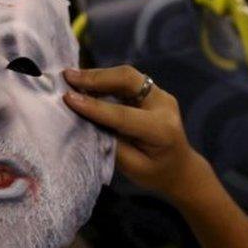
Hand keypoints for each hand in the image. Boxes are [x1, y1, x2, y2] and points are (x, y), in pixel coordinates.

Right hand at [63, 66, 207, 201]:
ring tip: (72, 77)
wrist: (180, 167)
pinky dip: (104, 79)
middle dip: (96, 77)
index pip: (123, 114)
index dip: (94, 106)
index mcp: (161, 129)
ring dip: (98, 76)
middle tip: (68, 77)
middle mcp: (164, 105)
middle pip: (128, 80)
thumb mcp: (132, 167)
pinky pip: (126, 80)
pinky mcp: (153, 91)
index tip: (68, 99)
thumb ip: (111, 144)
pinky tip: (85, 82)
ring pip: (126, 75)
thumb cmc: (155, 173)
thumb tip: (84, 122)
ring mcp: (160, 94)